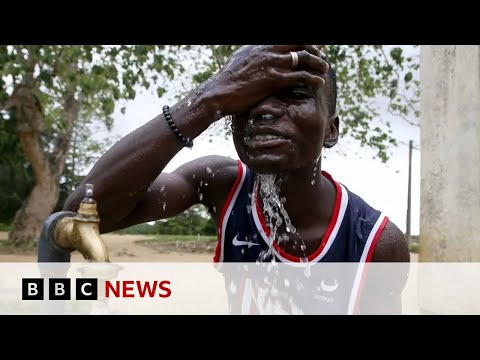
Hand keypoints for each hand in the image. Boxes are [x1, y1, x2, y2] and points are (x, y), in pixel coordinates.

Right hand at [205, 45, 329, 117]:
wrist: (218, 93)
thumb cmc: (227, 81)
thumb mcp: (239, 61)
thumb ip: (252, 56)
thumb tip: (255, 55)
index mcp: (260, 45)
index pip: (286, 39)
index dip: (301, 42)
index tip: (310, 47)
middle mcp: (267, 50)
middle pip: (299, 43)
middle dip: (313, 49)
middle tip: (321, 57)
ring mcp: (271, 64)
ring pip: (303, 58)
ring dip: (318, 63)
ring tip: (324, 69)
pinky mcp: (274, 79)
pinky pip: (300, 76)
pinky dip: (313, 78)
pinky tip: (319, 82)